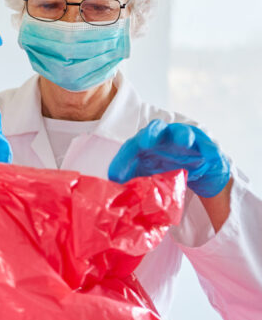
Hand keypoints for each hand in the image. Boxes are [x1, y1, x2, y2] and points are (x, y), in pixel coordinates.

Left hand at [108, 120, 230, 197]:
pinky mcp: (206, 147)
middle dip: (151, 134)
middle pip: (157, 130)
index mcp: (147, 144)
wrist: (197, 176)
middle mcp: (166, 138)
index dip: (125, 156)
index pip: (133, 145)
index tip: (118, 171)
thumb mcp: (143, 178)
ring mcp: (187, 140)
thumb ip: (127, 180)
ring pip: (184, 133)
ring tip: (183, 143)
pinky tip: (207, 155)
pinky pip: (208, 146)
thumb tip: (111, 189)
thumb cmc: (166, 171)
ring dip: (183, 136)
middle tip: (146, 143)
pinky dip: (208, 149)